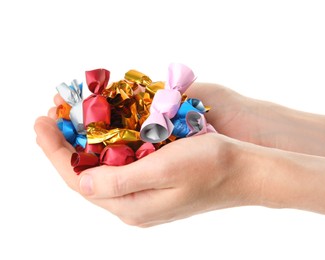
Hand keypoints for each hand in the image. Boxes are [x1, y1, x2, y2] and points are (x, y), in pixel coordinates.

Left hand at [34, 89, 262, 226]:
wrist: (244, 170)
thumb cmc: (210, 166)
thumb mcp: (164, 170)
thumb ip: (120, 181)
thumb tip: (81, 182)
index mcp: (132, 206)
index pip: (79, 181)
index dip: (55, 152)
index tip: (41, 122)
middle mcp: (134, 205)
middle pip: (87, 175)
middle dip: (66, 145)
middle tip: (52, 115)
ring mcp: (145, 196)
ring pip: (103, 170)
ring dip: (85, 144)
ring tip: (71, 119)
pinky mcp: (155, 184)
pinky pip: (121, 166)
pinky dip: (107, 147)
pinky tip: (103, 131)